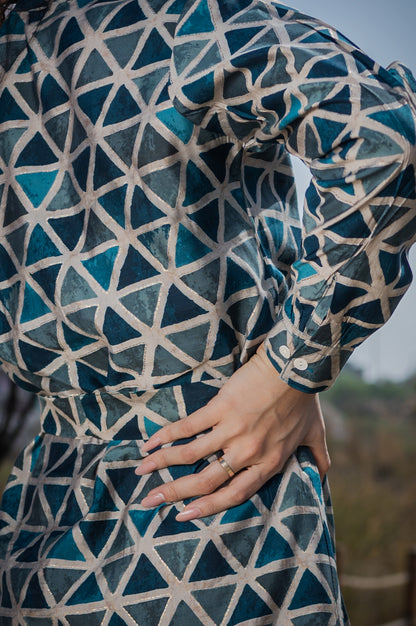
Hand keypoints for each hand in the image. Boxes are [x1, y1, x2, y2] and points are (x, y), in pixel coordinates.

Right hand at [136, 343, 329, 520]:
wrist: (294, 369)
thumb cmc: (304, 401)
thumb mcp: (316, 436)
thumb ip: (318, 461)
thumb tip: (323, 478)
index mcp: (267, 463)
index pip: (232, 495)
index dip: (206, 508)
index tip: (183, 516)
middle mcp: (247, 453)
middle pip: (205, 481)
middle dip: (173, 494)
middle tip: (149, 501)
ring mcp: (232, 430)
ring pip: (189, 455)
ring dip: (162, 464)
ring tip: (140, 471)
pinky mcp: (220, 408)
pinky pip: (188, 426)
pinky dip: (167, 435)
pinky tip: (150, 442)